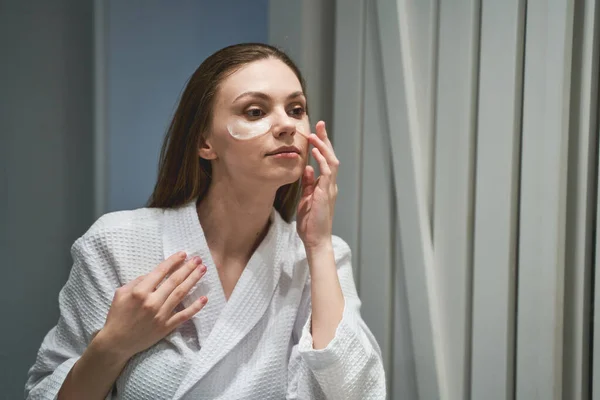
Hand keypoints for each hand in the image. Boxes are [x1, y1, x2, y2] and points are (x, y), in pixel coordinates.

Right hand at [96, 252, 207, 358]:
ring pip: (181, 294)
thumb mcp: (120, 293)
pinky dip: (195, 307)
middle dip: (188, 268)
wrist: (117, 342)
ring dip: (193, 280)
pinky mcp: (166, 327)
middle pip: (174, 281)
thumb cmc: (117, 316)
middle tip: (198, 259)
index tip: (183, 254)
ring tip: (203, 270)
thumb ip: (137, 281)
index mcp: (140, 292)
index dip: (173, 261)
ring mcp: (161, 315)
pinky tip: (204, 298)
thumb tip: (152, 275)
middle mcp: (152, 302)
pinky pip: (184, 315)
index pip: (160, 272)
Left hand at [297, 121, 339, 249]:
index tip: (315, 132)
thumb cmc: (310, 222)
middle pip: (330, 156)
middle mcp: (330, 184)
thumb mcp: (306, 198)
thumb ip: (308, 183)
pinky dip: (322, 160)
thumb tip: (307, 168)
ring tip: (315, 135)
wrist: (316, 239)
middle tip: (319, 124)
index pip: (325, 160)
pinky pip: (327, 172)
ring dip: (323, 146)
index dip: (321, 146)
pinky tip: (315, 152)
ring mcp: (330, 188)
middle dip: (325, 139)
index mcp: (325, 185)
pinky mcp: (326, 193)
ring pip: (331, 161)